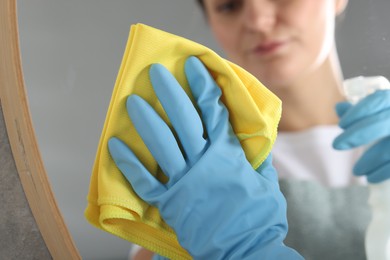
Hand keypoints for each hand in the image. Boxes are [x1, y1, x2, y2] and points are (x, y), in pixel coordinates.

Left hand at [108, 56, 301, 258]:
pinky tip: (115, 145)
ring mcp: (185, 181)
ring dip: (146, 120)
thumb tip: (254, 138)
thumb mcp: (266, 181)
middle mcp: (204, 161)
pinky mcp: (170, 202)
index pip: (214, 111)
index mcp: (228, 153)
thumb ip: (257, 156)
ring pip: (161, 143)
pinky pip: (145, 180)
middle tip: (155, 74)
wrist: (245, 249)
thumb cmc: (259, 216)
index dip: (203, 86)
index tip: (192, 66)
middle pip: (183, 119)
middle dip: (170, 93)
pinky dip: (129, 163)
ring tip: (132, 101)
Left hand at [333, 90, 389, 182]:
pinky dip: (384, 172)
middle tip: (336, 145)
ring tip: (357, 172)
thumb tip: (339, 107)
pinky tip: (372, 178)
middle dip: (358, 134)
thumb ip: (363, 111)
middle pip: (382, 122)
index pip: (378, 100)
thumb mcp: (383, 115)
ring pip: (389, 148)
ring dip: (370, 159)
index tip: (342, 124)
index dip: (358, 111)